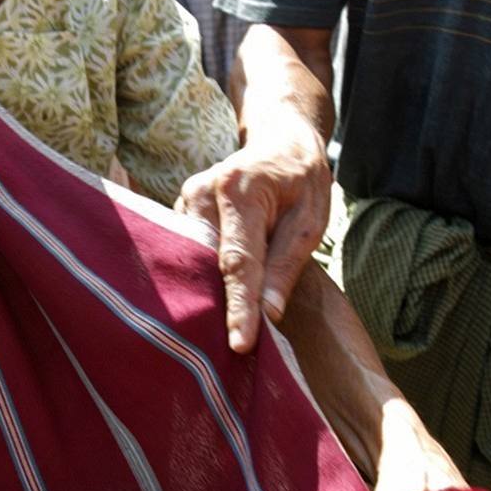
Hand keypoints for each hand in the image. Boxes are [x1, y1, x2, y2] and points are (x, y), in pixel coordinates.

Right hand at [178, 123, 332, 352]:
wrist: (279, 142)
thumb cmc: (301, 180)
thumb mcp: (311, 219)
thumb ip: (287, 264)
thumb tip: (268, 313)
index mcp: (239, 190)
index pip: (238, 261)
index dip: (239, 305)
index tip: (239, 344)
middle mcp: (202, 193)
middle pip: (207, 264)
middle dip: (218, 304)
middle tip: (233, 348)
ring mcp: (185, 200)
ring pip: (193, 261)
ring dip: (208, 292)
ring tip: (223, 326)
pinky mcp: (179, 210)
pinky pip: (188, 253)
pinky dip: (202, 276)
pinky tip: (213, 297)